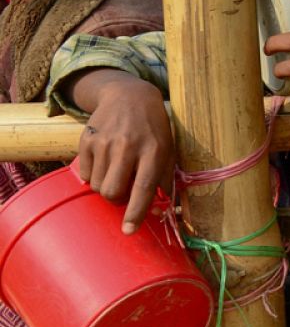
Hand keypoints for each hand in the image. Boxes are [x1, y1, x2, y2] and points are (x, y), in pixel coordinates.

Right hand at [76, 75, 173, 233]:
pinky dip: (93, 176)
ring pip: (97, 186)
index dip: (136, 212)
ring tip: (117, 171)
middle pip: (113, 192)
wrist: (129, 96)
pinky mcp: (87, 140)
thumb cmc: (153, 128)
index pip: (144, 187)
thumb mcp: (167, 148)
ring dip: (106, 187)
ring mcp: (105, 142)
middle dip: (117, 199)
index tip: (129, 231)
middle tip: (124, 190)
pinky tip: (105, 161)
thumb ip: (162, 177)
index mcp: (153, 150)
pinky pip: (84, 175)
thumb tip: (158, 210)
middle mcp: (128, 146)